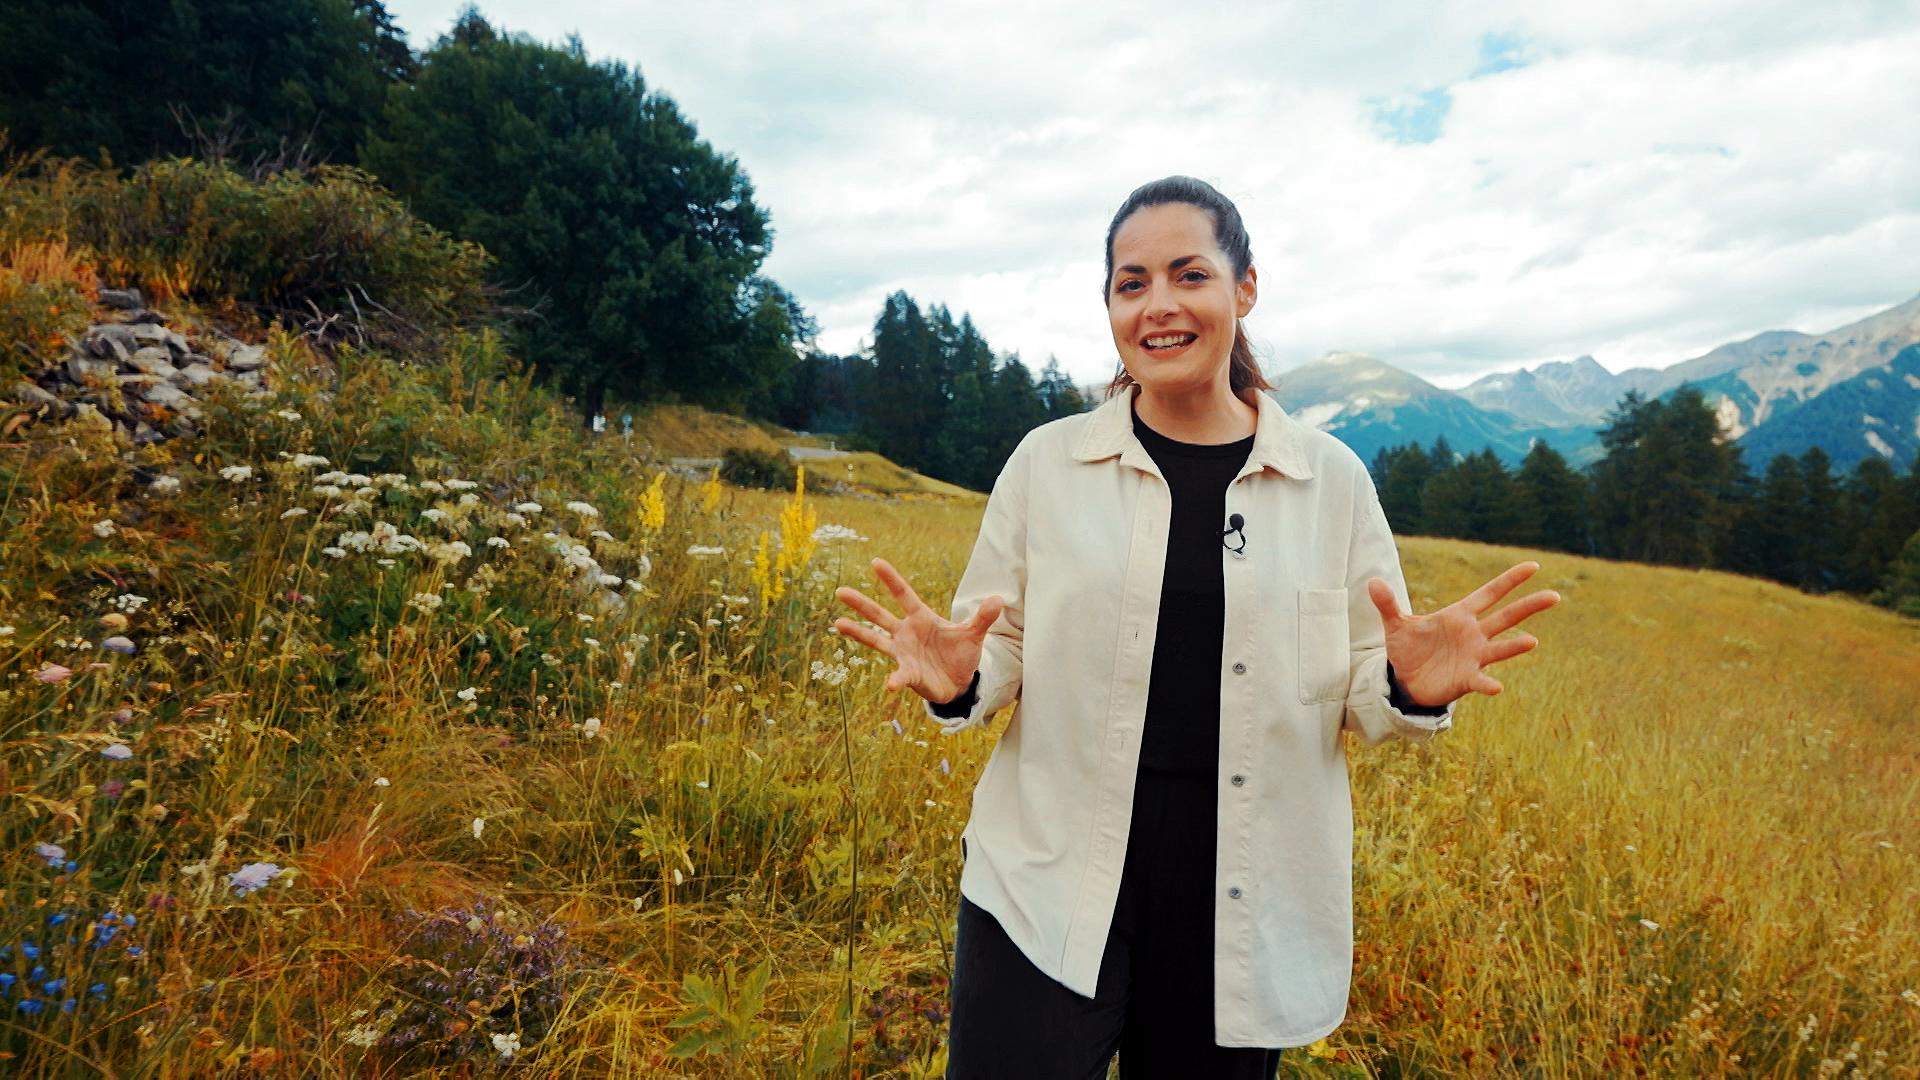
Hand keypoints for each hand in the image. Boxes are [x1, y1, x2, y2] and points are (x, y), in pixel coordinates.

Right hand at [833, 557, 1005, 703]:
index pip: (904, 594)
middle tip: (840, 590)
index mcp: (921, 618)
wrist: (959, 682)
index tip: (875, 562)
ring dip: (858, 633)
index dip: (891, 579)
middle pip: (880, 615)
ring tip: (838, 623)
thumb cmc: (960, 654)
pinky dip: (896, 679)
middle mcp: (906, 633)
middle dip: (861, 603)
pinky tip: (890, 684)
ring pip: (876, 640)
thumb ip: (983, 618)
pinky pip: (899, 675)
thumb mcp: (974, 634)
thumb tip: (1000, 599)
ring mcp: (903, 653)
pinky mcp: (908, 674)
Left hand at [1365, 561, 1560, 707]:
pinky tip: (1496, 687)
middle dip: (1529, 606)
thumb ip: (1387, 604)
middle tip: (1554, 596)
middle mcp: (1473, 634)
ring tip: (1532, 641)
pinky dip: (1488, 684)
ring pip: (1500, 648)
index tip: (1533, 567)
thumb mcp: (1396, 624)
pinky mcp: (1466, 678)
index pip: (1489, 593)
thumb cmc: (1409, 648)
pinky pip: (1481, 680)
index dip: (1509, 580)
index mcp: (1459, 615)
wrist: (1406, 680)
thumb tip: (1371, 582)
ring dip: (1515, 646)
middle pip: (1506, 617)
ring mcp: (1473, 657)